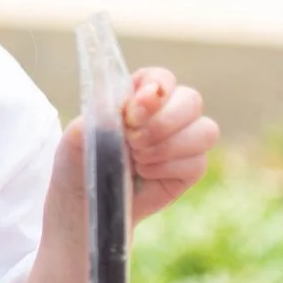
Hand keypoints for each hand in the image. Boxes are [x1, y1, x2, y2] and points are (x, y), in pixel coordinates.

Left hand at [50, 65, 220, 235]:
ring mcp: (182, 141)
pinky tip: (146, 174)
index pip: (162, 78)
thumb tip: (125, 108)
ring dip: (168, 146)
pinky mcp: (189, 170)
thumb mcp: (77, 136)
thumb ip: (101, 115)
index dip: (154, 91)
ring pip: (205, 130)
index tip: (132, 113)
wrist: (83, 204)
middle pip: (191, 100)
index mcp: (138, 95)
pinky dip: (169, 168)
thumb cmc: (79, 162)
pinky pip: (198, 162)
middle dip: (162, 122)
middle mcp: (166, 113)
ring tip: (138, 159)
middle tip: (133, 141)